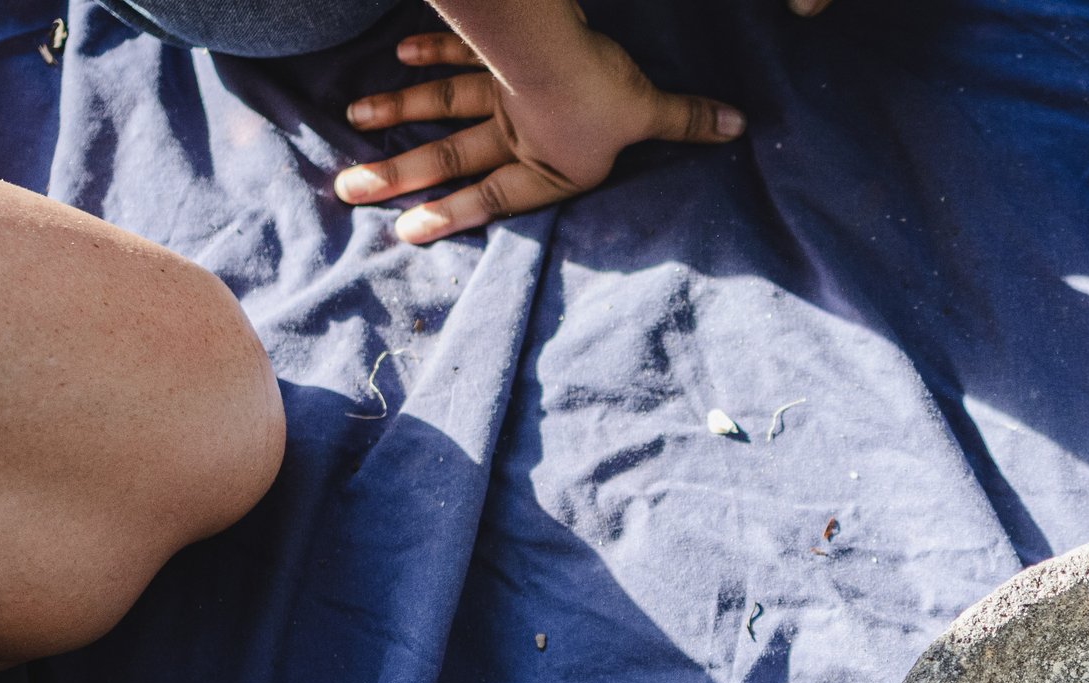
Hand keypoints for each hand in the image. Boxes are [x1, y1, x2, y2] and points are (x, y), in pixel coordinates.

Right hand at [336, 29, 743, 243]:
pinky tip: (396, 60)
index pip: (495, 197)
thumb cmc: (606, 91)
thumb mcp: (652, 112)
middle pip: (449, 159)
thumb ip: (688, 121)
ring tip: (351, 134)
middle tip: (350, 193)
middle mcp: (514, 133)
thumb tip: (738, 126)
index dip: (454, 215)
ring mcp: (496, 90)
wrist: (562, 47)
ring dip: (396, 119)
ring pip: (437, 109)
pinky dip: (427, 55)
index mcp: (547, 164)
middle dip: (399, 178)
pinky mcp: (492, 49)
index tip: (408, 229)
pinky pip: (455, 55)